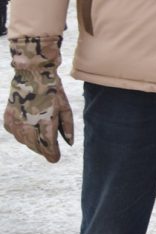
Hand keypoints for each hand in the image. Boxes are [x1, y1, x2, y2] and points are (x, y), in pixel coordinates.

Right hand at [4, 35, 72, 162]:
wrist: (32, 74)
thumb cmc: (53, 90)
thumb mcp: (64, 107)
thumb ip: (67, 126)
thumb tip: (69, 143)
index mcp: (44, 123)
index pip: (48, 147)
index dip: (52, 155)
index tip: (56, 158)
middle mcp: (28, 125)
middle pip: (36, 146)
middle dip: (44, 150)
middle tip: (50, 152)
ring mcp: (16, 123)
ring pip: (24, 141)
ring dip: (33, 143)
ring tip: (41, 142)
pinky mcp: (8, 119)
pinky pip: (15, 133)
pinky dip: (22, 135)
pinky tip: (29, 131)